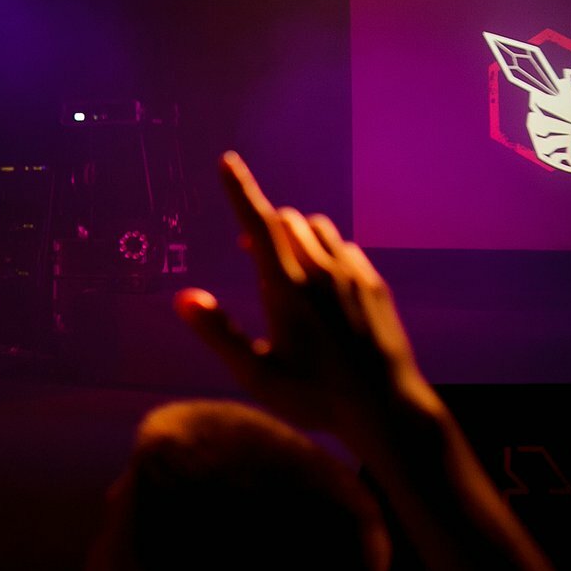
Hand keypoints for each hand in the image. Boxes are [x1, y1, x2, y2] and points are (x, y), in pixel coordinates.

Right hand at [173, 152, 438, 448]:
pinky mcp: (375, 285)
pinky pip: (345, 247)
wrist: (388, 409)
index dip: (240, 190)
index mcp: (287, 289)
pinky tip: (323, 284)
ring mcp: (353, 275)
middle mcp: (321, 272)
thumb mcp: (257, 375)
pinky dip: (325, 251)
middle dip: (264, 225)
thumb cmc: (316, 397)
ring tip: (286, 268)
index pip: (258, 224)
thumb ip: (218, 333)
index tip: (228, 162)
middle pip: (287, 219)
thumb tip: (182, 298)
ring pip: (317, 228)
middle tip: (249, 255)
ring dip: (295, 235)